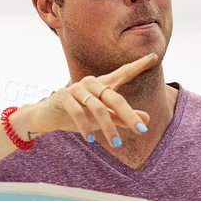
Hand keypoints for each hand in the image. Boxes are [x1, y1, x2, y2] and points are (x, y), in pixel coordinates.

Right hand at [17, 55, 156, 147]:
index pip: (122, 73)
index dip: (137, 65)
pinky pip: (78, 112)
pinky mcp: (63, 97)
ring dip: (108, 127)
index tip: (154, 56)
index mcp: (102, 85)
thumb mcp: (103, 119)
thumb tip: (147, 119)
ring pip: (98, 107)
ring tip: (116, 144)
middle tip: (142, 130)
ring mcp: (76, 88)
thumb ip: (123, 118)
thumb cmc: (77, 116)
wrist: (47, 118)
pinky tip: (91, 139)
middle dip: (129, 115)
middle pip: (114, 97)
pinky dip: (85, 127)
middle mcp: (91, 83)